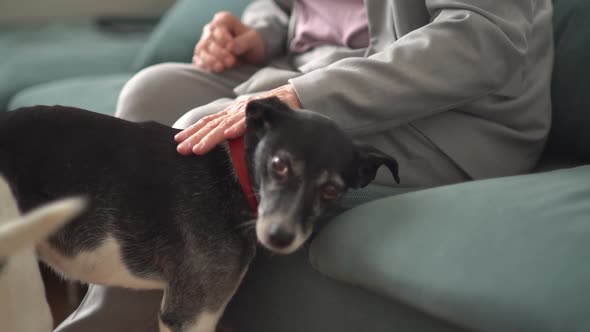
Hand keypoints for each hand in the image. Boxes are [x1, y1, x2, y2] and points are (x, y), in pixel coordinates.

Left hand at [175, 84, 300, 154]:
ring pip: (223, 126)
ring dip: (208, 138)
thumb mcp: (250, 118)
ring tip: (196, 149)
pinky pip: (245, 122)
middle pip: (211, 124)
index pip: (209, 121)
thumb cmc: (272, 109)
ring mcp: (245, 111)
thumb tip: (227, 141)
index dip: (193, 130)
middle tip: (179, 148)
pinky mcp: (258, 113)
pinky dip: (234, 129)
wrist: (293, 95)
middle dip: (194, 136)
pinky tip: (225, 136)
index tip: (178, 139)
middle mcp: (235, 110)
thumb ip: (238, 127)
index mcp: (232, 112)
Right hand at [193, 12, 265, 71]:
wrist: (250, 55)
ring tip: (221, 68)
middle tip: (231, 62)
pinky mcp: (202, 56)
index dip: (224, 38)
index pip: (218, 26)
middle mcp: (211, 29)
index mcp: (223, 20)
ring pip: (201, 50)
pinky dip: (204, 65)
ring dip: (210, 60)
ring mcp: (205, 42)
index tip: (232, 49)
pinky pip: (198, 60)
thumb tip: (231, 47)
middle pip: (209, 40)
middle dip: (219, 52)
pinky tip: (214, 70)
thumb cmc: (251, 43)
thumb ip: (243, 41)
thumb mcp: (253, 40)